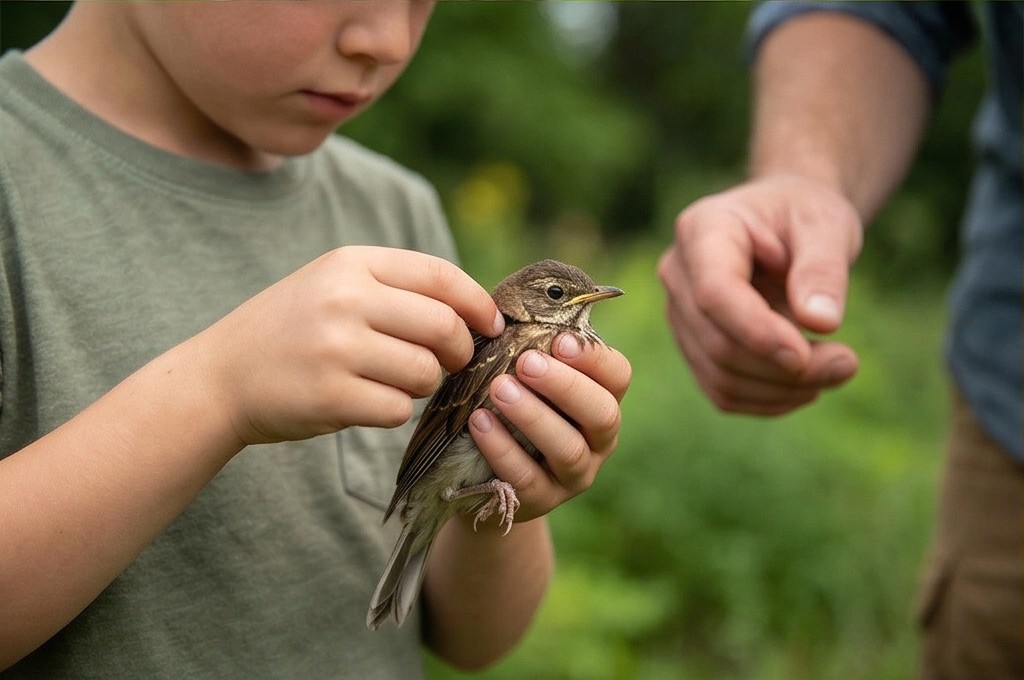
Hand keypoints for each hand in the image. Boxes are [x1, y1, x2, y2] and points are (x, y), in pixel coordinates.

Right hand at [196, 246, 502, 444]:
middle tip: (450, 363)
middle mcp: (344, 299)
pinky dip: (393, 410)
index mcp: (350, 263)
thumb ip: (395, 289)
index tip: (491, 325)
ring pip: (424, 371)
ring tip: (390, 380)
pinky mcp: (331, 396)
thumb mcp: (333, 286)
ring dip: (421, 383)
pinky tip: (365, 402)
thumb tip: (475, 312)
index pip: (439, 275)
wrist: (220, 377)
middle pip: (443, 326)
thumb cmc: (291, 332)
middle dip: (459, 351)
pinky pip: (398, 408)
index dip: (476, 303)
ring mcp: (336, 348)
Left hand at [468, 333, 631, 521]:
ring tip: (499, 389)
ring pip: (569, 449)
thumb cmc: (504, 399)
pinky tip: (480, 423)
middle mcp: (598, 438)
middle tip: (526, 362)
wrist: (481, 469)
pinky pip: (528, 479)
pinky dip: (503, 449)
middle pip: (602, 413)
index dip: (593, 358)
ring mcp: (575, 474)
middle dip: (566, 386)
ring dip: (534, 416)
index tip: (559, 339)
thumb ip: (522, 337)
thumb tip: (509, 304)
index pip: (617, 375)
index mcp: (599, 396)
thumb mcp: (516, 367)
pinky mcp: (542, 500)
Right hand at [657, 175, 861, 414]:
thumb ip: (823, 268)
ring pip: (720, 375)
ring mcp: (680, 314)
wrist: (784, 223)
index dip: (756, 331)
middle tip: (848, 363)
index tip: (806, 355)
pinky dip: (770, 400)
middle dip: (784, 368)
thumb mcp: (826, 224)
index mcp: (701, 230)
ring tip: (838, 367)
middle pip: (717, 342)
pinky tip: (809, 384)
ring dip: (782, 389)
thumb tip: (820, 322)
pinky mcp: (694, 347)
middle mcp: (678, 274)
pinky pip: (724, 391)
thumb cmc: (803, 215)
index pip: (714, 293)